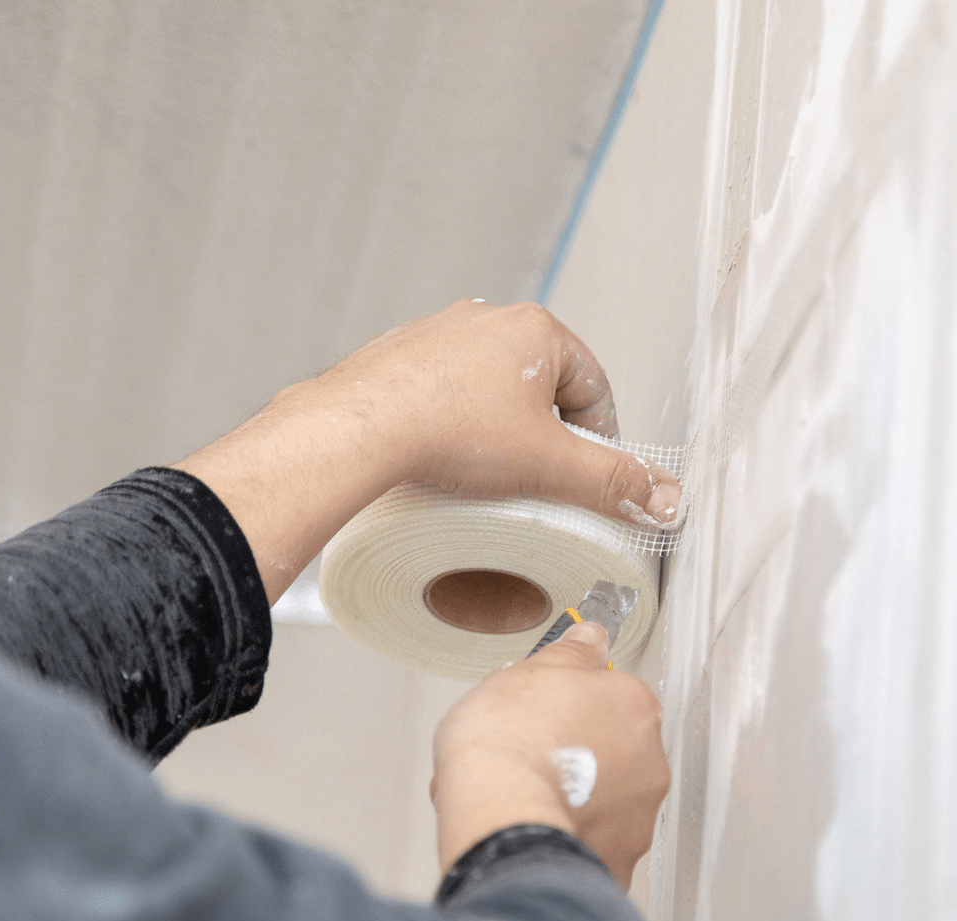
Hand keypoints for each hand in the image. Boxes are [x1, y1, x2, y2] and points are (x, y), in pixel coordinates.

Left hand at [326, 299, 681, 521]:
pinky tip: (446, 452)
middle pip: (542, 387)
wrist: (359, 428)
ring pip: (491, 388)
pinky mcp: (402, 356)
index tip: (588, 473)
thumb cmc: (448, 432)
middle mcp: (488, 320)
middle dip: (546, 432)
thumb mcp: (549, 464)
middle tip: (537, 477)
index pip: (594, 387)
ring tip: (488, 471)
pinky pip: (446, 390)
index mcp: (537, 330)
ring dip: (500, 425)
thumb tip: (662, 499)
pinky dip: (455, 419)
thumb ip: (613, 482)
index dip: (600, 437)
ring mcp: (440, 334)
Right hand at [431, 621, 669, 888]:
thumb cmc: (510, 740)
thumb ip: (571, 651)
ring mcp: (636, 817)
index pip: (611, 695)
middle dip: (576, 749)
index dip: (570, 701)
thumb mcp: (532, 669)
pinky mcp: (616, 863)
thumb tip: (591, 635)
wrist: (500, 815)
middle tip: (529, 750)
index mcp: (634, 706)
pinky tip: (531, 825)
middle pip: (612, 747)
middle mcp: (649, 761)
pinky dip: (567, 835)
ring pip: (603, 798)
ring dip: (572, 794)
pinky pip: (591, 842)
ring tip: (522, 793)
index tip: (543, 707)